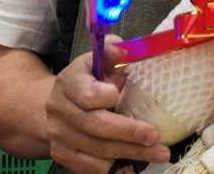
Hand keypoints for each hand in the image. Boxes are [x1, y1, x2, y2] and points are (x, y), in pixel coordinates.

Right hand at [45, 35, 169, 173]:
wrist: (54, 105)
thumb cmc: (88, 79)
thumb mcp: (97, 60)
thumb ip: (112, 52)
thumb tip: (123, 50)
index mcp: (69, 83)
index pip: (86, 94)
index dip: (104, 96)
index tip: (120, 93)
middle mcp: (60, 110)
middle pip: (95, 126)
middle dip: (129, 132)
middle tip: (156, 136)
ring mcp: (60, 136)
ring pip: (97, 150)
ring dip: (130, 153)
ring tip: (159, 153)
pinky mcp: (63, 156)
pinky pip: (90, 168)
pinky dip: (114, 167)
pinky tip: (134, 164)